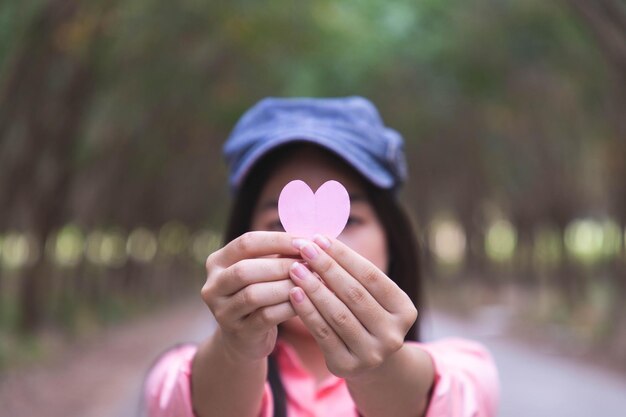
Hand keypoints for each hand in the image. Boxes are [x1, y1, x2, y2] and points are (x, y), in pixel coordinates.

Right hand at [201, 231, 299, 360]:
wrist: (244, 339)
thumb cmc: (258, 294)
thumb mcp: (260, 271)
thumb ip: (277, 255)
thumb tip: (309, 240)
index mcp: (217, 262)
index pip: (246, 243)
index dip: (277, 240)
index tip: (304, 242)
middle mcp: (213, 286)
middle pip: (245, 269)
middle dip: (281, 265)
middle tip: (309, 264)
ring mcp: (222, 311)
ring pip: (254, 294)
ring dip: (286, 286)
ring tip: (310, 282)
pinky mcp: (238, 332)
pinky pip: (266, 316)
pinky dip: (288, 307)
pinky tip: (305, 302)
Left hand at [287, 235, 416, 378]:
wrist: (370, 362)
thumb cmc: (365, 315)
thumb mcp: (371, 296)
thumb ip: (354, 273)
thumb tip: (320, 240)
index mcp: (404, 310)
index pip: (371, 275)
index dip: (344, 255)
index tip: (319, 238)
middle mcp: (392, 334)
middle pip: (354, 293)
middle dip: (326, 267)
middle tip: (304, 248)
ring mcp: (372, 354)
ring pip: (337, 314)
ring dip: (313, 288)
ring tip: (295, 268)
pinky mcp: (347, 366)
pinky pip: (323, 333)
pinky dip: (307, 311)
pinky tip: (293, 293)